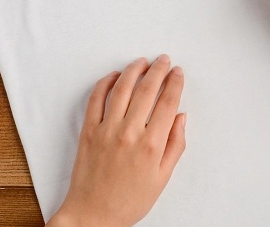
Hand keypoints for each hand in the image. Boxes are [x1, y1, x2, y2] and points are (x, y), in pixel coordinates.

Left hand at [48, 56, 186, 226]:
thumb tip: (181, 118)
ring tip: (142, 62)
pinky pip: (96, 98)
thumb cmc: (129, 201)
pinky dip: (106, 82)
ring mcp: (107, 129)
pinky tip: (115, 76)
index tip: (178, 73)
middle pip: (147, 89)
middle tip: (164, 60)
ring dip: (134, 70)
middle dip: (158, 70)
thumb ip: (175, 145)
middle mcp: (130, 132)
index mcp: (152, 145)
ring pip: (122, 88)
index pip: (167, 102)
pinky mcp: (88, 130)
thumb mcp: (162, 178)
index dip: (175, 83)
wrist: (93, 215)